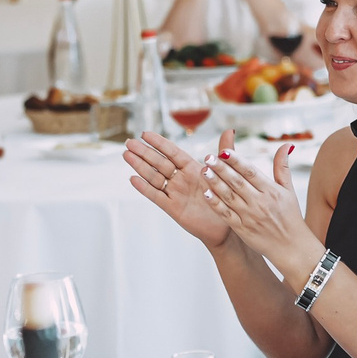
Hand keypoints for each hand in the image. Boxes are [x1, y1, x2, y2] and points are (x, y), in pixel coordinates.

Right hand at [124, 131, 230, 248]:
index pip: (173, 152)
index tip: (145, 134)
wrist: (226, 227)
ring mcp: (175, 192)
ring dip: (140, 166)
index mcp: (193, 168)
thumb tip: (229, 130)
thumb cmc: (227, 198)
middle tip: (129, 142)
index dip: (159, 143)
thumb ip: (224, 153)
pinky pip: (156, 196)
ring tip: (126, 155)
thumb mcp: (226, 173)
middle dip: (144, 152)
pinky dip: (144, 188)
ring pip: (154, 177)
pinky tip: (133, 179)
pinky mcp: (172, 208)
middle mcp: (181, 179)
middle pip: (159, 162)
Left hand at [199, 138, 313, 270]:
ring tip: (204, 171)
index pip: (251, 172)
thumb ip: (283, 168)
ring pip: (229, 197)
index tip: (224, 151)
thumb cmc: (291, 217)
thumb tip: (285, 146)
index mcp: (271, 191)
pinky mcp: (242, 229)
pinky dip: (216, 204)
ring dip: (215, 183)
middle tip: (208, 157)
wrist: (292, 248)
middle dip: (222, 169)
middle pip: (237, 182)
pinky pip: (226, 214)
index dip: (237, 161)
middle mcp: (260, 202)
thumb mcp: (289, 191)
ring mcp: (250, 216)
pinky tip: (206, 194)